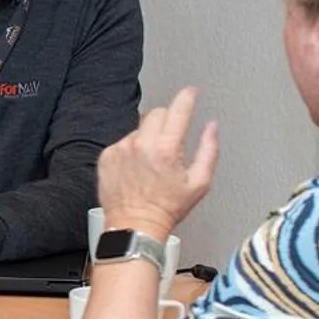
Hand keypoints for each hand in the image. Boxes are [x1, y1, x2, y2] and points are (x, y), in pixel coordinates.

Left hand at [97, 86, 219, 236]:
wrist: (135, 225)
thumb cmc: (167, 208)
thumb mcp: (199, 183)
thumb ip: (209, 150)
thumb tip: (211, 127)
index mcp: (167, 149)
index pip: (178, 110)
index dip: (187, 98)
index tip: (191, 92)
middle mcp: (142, 144)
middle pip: (157, 113)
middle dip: (167, 121)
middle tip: (170, 142)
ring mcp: (121, 149)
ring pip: (139, 128)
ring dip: (148, 138)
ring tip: (151, 164)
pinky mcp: (106, 156)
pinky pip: (123, 142)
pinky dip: (131, 150)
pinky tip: (135, 169)